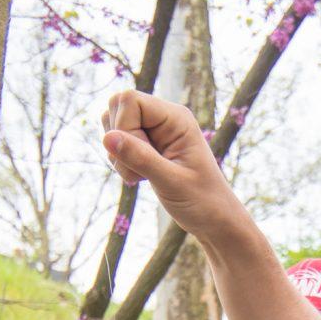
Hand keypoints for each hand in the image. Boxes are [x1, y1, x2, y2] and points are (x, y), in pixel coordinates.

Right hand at [99, 90, 239, 238]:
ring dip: (119, 155)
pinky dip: (121, 162)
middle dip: (119, 140)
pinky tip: (142, 178)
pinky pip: (117, 143)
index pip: (129, 99)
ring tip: (144, 176)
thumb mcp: (171, 182)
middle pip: (117, 107)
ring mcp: (154, 130)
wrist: (214, 219)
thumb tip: (107, 137)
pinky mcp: (147, 145)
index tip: (142, 156)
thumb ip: (140, 158)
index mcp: (176, 117)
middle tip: (142, 168)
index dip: (124, 127)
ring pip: (113, 126)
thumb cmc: (202, 201)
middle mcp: (164, 118)